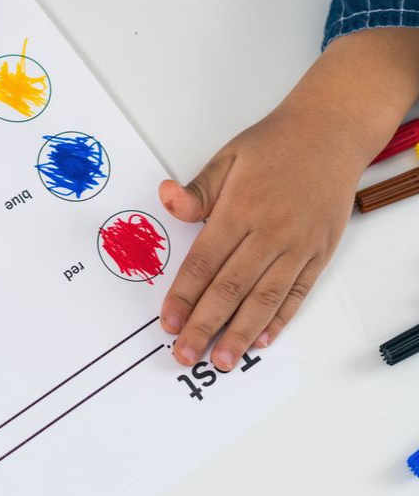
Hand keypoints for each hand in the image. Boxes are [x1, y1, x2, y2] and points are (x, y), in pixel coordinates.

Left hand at [158, 103, 365, 369]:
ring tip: (221, 361)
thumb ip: (198, 191)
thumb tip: (165, 200)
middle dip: (204, 325)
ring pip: (265, 300)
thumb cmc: (273, 145)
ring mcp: (298, 247)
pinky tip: (261, 340)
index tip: (168, 321)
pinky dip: (279, 320)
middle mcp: (271, 234)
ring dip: (240, 334)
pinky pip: (297, 294)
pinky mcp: (319, 254)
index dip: (184, 296)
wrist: (330, 135)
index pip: (204, 262)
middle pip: (231, 289)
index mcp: (241, 210)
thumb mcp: (227, 158)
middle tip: (184, 354)